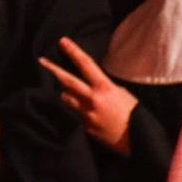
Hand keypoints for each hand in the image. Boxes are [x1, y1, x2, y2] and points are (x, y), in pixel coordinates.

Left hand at [40, 37, 136, 154]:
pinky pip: (76, 114)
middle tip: (42, 61)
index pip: (86, 65)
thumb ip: (104, 87)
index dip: (73, 51)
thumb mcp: (122, 93)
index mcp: (105, 88)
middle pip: (67, 81)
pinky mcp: (85, 127)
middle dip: (53, 69)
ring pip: (66, 98)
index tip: (63, 41)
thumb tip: (91, 82)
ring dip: (66, 93)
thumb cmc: (134, 113)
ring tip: (70, 90)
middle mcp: (92, 99)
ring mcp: (87, 114)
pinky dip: (79, 110)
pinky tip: (89, 112)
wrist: (139, 140)